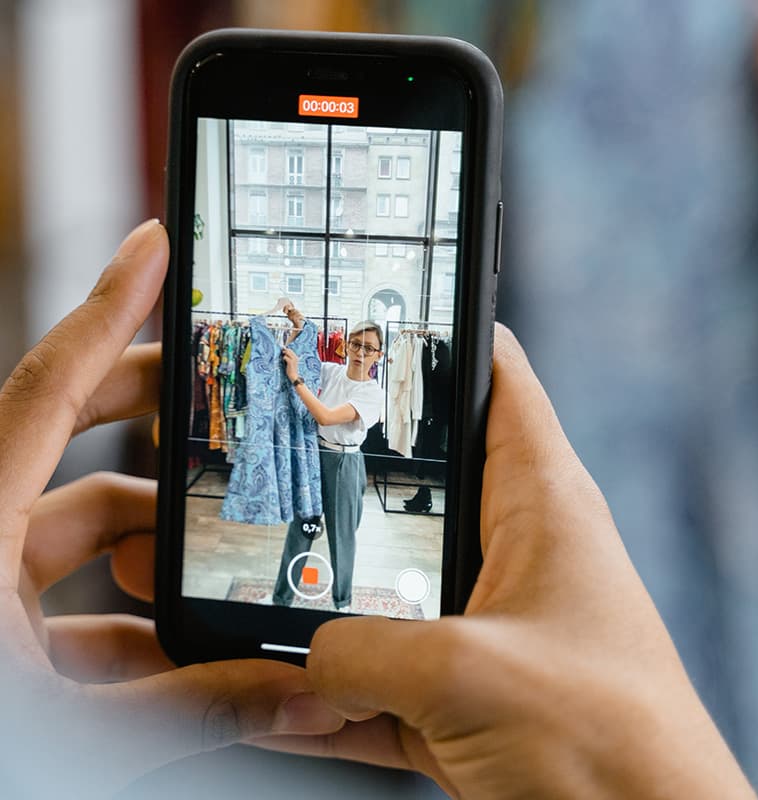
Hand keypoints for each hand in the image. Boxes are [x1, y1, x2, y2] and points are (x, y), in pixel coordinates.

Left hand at [2, 220, 342, 797]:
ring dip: (156, 541)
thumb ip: (189, 708)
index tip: (151, 246)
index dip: (108, 307)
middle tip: (219, 396)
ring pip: (82, 526)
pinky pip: (72, 593)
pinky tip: (180, 640)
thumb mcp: (66, 726)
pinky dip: (130, 610)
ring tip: (221, 552)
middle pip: (73, 434)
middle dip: (155, 415)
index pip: (52, 384)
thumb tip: (297, 692)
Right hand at [260, 325, 755, 798]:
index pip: (496, 377)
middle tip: (273, 453)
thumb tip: (298, 659)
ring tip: (248, 585)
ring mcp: (480, 618)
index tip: (372, 314)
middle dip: (345, 471)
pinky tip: (272, 695)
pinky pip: (376, 673)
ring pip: (383, 583)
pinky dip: (329, 687)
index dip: (442, 333)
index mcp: (539, 499)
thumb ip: (363, 653)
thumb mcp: (466, 675)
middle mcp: (510, 545)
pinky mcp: (461, 687)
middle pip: (416, 479)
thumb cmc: (610, 745)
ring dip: (323, 597)